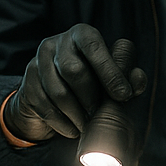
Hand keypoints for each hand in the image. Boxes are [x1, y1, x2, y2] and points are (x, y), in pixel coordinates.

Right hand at [3, 24, 146, 142]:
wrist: (55, 95)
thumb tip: (137, 80)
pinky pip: (44, 106)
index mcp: (82, 34)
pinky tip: (74, 130)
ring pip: (58, 91)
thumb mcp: (115, 77)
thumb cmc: (95, 81)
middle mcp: (56, 43)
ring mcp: (37, 62)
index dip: (110, 71)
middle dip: (91, 96)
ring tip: (89, 125)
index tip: (124, 95)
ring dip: (77, 113)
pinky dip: (62, 123)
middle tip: (101, 113)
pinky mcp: (27, 84)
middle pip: (73, 70)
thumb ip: (130, 78)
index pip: (94, 47)